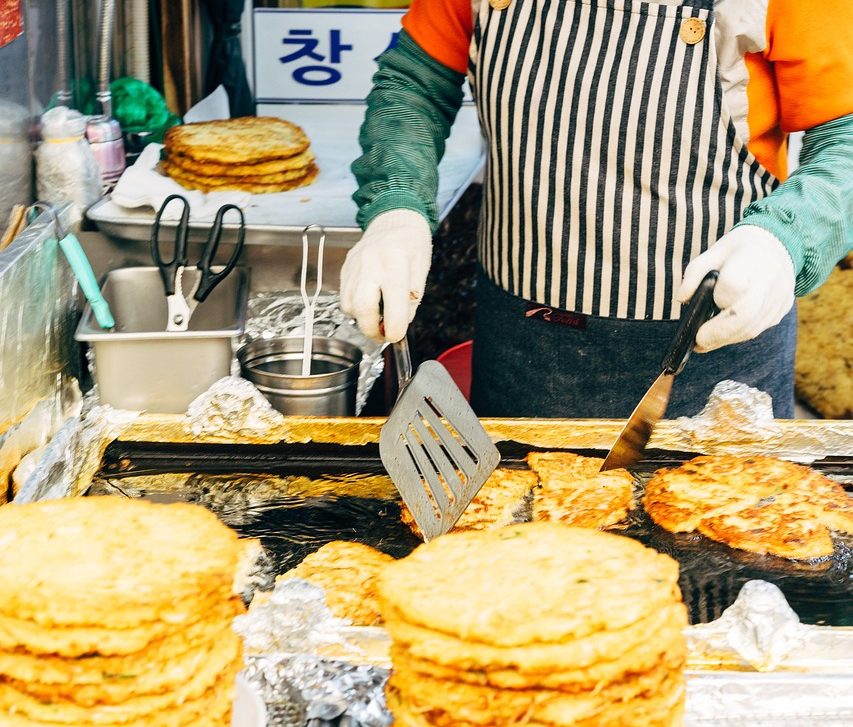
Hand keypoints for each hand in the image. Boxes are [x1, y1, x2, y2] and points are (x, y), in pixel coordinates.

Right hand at [340, 210, 431, 341]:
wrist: (393, 220)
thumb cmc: (411, 245)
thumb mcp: (421, 270)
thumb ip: (412, 299)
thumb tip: (399, 326)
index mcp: (395, 261)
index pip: (392, 302)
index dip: (394, 327)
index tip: (397, 336)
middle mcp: (371, 263)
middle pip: (363, 307)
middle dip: (372, 329)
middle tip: (383, 335)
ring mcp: (354, 265)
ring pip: (350, 305)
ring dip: (363, 319)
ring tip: (378, 318)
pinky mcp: (345, 268)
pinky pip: (345, 296)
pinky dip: (356, 308)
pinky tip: (370, 304)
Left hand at [677, 225, 794, 352]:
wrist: (777, 245)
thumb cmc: (737, 251)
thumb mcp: (712, 253)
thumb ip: (694, 274)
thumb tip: (682, 299)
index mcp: (751, 261)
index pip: (733, 286)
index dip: (718, 300)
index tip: (702, 309)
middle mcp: (770, 281)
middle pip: (745, 316)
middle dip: (718, 333)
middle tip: (698, 342)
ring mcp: (779, 297)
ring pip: (752, 329)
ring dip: (726, 338)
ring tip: (705, 340)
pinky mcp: (783, 309)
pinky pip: (758, 328)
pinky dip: (737, 334)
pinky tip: (723, 332)